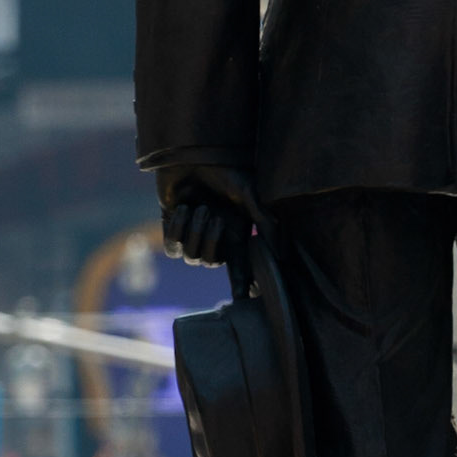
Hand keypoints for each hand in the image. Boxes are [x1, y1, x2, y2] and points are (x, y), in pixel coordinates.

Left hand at [155, 164, 267, 297]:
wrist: (190, 153)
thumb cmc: (223, 170)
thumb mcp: (250, 195)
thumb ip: (267, 224)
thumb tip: (284, 254)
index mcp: (236, 233)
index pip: (240, 269)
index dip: (240, 286)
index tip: (243, 302)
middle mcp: (216, 237)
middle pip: (210, 262)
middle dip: (209, 239)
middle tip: (212, 214)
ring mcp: (193, 234)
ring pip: (191, 256)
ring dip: (193, 231)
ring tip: (196, 207)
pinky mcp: (171, 228)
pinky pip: (172, 248)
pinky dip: (175, 230)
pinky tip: (181, 210)